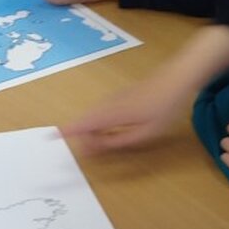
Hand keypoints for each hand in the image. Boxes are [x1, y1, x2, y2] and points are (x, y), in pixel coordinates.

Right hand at [61, 78, 185, 151]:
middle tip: (92, 151)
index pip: (82, 124)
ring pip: (94, 115)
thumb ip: (118, 141)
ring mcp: (113, 98)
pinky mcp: (120, 96)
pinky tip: (112, 129)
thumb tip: (95, 147)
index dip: (67, 131)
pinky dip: (100, 122)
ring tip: (102, 143)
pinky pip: (102, 111)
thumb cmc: (163, 108)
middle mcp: (107, 104)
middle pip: (86, 121)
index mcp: (111, 114)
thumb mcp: (144, 133)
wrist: (177, 77)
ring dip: (93, 130)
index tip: (52, 137)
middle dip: (83, 135)